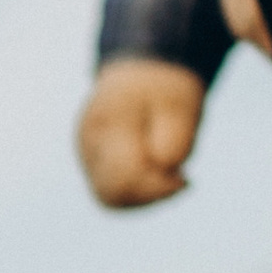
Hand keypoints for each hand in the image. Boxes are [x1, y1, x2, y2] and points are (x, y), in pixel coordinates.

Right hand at [78, 59, 206, 206]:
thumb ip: (176, 138)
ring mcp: (86, 154)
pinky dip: (139, 194)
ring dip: (145, 196)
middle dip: (151, 195)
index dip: (159, 187)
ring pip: (111, 199)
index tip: (185, 178)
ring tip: (168, 175)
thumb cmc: (166, 91)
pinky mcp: (92, 165)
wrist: (144, 73)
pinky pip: (112, 195)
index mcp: (107, 121)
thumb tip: (164, 169)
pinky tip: (157, 176)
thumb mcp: (183, 106)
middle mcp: (88, 141)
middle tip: (178, 179)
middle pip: (112, 194)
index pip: (126, 177)